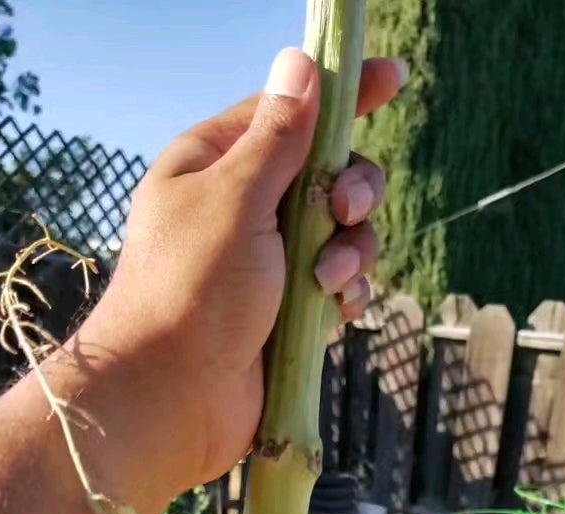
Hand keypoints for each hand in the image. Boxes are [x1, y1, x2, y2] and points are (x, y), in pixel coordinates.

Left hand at [79, 48, 405, 506]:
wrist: (172, 398)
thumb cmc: (192, 291)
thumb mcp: (236, 197)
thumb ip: (278, 136)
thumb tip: (300, 64)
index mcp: (214, 166)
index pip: (288, 114)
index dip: (341, 98)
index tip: (392, 80)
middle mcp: (242, 211)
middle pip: (327, 174)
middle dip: (350, 190)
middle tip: (342, 211)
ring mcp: (266, 265)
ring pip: (342, 234)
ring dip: (350, 251)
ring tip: (325, 281)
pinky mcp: (287, 314)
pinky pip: (339, 285)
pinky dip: (346, 291)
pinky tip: (337, 308)